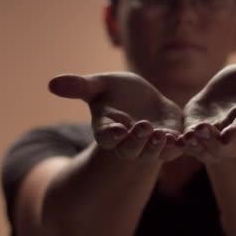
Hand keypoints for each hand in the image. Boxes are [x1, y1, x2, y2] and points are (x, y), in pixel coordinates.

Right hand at [48, 72, 183, 161]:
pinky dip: (178, 146)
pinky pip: (174, 150)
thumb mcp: (100, 85)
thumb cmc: (118, 92)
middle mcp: (127, 143)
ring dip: (157, 146)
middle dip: (136, 140)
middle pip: (130, 149)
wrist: (144, 100)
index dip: (111, 135)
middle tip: (144, 127)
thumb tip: (51, 83)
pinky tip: (184, 138)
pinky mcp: (169, 144)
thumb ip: (79, 86)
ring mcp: (149, 147)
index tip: (116, 130)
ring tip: (163, 134)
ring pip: (152, 153)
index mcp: (108, 130)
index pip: (106, 137)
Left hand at [179, 52, 235, 163]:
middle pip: (222, 146)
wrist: (227, 94)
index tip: (231, 136)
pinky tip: (164, 137)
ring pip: (201, 148)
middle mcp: (230, 132)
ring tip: (185, 136)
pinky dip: (176, 142)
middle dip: (212, 142)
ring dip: (194, 144)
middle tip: (201, 132)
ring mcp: (210, 136)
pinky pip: (184, 143)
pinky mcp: (191, 133)